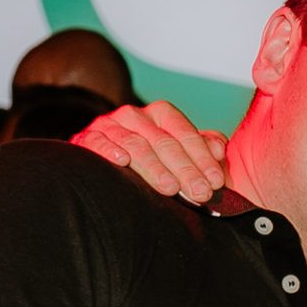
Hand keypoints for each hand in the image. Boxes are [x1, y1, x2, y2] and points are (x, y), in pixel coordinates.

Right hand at [72, 100, 227, 200]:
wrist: (112, 163)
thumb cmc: (159, 163)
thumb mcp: (186, 154)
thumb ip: (205, 149)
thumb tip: (219, 148)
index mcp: (161, 114)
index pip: (185, 133)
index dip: (202, 158)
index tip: (216, 182)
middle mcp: (135, 115)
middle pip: (164, 142)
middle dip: (185, 169)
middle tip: (200, 193)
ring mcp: (109, 124)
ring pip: (135, 144)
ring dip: (154, 167)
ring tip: (170, 188)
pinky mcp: (86, 138)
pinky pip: (97, 142)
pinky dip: (109, 150)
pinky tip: (122, 162)